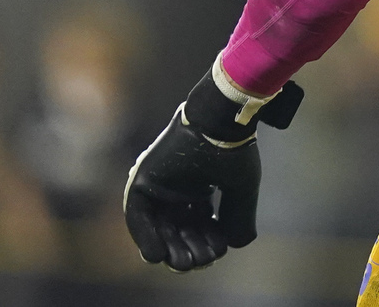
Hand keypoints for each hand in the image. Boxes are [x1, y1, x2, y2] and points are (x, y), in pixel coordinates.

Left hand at [122, 70, 300, 270]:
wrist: (222, 118)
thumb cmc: (233, 147)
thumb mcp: (241, 188)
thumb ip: (238, 216)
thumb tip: (236, 244)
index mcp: (200, 187)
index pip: (200, 224)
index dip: (209, 241)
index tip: (218, 251)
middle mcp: (177, 188)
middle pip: (179, 229)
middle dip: (190, 248)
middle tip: (200, 260)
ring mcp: (160, 184)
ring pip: (159, 227)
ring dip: (169, 248)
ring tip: (183, 261)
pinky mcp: (144, 180)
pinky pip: (138, 216)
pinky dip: (145, 236)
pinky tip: (157, 255)